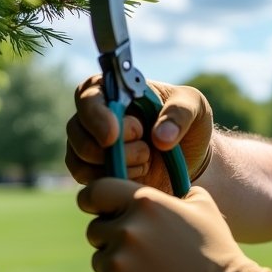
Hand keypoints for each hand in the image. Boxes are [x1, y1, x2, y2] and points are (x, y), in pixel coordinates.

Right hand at [64, 75, 213, 191]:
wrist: (190, 159)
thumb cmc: (188, 123)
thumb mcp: (195, 107)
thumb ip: (180, 113)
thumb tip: (160, 137)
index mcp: (114, 91)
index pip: (87, 95)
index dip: (95, 115)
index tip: (114, 135)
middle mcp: (95, 116)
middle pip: (76, 131)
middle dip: (112, 146)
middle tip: (145, 148)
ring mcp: (90, 144)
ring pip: (79, 158)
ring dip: (116, 164)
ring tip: (146, 160)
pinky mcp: (93, 171)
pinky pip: (87, 179)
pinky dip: (113, 180)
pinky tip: (139, 175)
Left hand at [79, 178, 270, 271]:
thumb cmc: (215, 250)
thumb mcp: (202, 206)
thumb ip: (171, 191)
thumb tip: (149, 190)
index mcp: (145, 202)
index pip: (95, 191)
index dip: (93, 199)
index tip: (98, 208)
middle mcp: (126, 229)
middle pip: (96, 228)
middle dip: (112, 236)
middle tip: (145, 250)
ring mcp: (116, 263)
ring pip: (100, 258)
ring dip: (118, 264)